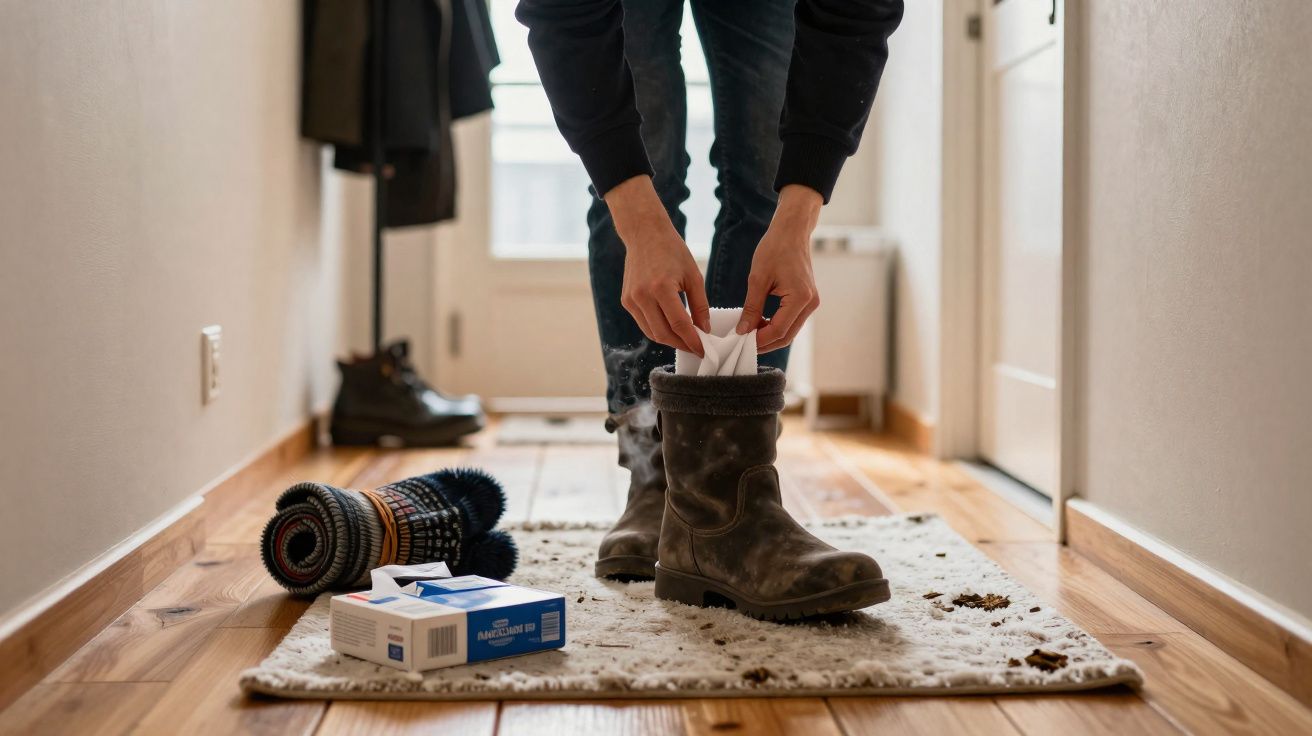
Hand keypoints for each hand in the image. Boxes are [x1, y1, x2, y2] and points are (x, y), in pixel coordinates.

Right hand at [605, 176, 710, 354]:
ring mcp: (631, 299)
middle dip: (681, 344)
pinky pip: (643, 323)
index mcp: (661, 287)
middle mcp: (642, 296)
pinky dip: (658, 329)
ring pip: (651, 332)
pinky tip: (671, 329)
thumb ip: (700, 304)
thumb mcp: (693, 275)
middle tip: (696, 347)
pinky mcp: (626, 301)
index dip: (692, 340)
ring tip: (685, 340)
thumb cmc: (672, 251)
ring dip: (669, 340)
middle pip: (663, 333)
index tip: (703, 350)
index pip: (679, 324)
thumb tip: (704, 329)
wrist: (644, 233)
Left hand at [737, 185, 822, 352]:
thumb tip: (742, 331)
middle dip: (765, 343)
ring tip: (749, 333)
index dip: (759, 340)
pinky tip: (760, 323)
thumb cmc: (775, 249)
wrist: (792, 231)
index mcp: (800, 298)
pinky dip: (776, 325)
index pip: (778, 330)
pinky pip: (792, 320)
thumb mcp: (758, 279)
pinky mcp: (807, 300)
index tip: (740, 342)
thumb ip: (751, 308)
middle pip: (786, 336)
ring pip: (790, 330)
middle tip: (742, 344)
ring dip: (770, 335)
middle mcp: (810, 303)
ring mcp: (811, 302)